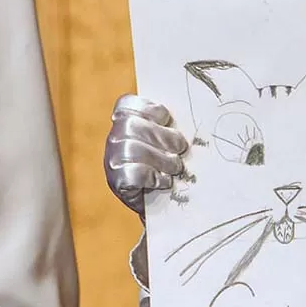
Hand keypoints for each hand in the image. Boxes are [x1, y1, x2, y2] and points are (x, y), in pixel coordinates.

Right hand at [105, 94, 188, 216]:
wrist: (165, 201)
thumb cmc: (169, 164)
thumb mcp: (170, 140)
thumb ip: (172, 125)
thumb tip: (193, 113)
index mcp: (125, 122)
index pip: (126, 105)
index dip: (147, 108)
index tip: (166, 118)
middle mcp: (115, 139)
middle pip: (130, 126)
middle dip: (161, 136)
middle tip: (180, 147)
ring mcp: (112, 161)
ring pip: (130, 149)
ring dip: (160, 158)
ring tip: (176, 167)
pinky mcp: (116, 183)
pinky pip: (131, 174)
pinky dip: (152, 177)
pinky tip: (163, 181)